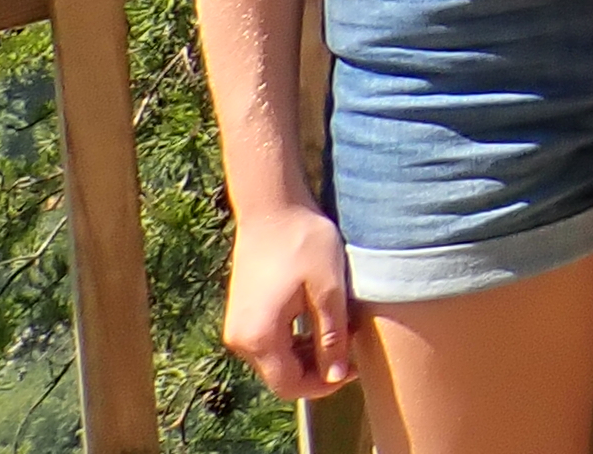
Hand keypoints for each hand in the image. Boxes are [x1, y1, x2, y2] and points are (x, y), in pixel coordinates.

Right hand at [221, 200, 357, 401]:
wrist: (272, 207)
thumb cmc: (303, 242)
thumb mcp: (328, 289)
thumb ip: (332, 336)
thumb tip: (337, 376)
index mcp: (258, 338)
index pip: (289, 386)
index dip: (323, 385)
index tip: (354, 368)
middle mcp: (240, 339)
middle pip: (281, 375)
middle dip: (318, 369)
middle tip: (353, 347)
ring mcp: (238, 326)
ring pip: (276, 359)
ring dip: (308, 354)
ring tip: (342, 331)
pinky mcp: (243, 313)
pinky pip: (269, 341)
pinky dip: (295, 340)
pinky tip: (320, 320)